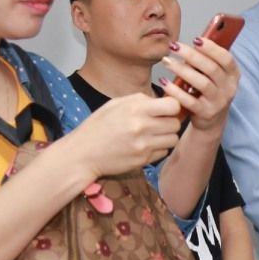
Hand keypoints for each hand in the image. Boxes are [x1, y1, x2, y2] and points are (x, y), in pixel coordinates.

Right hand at [67, 92, 182, 176]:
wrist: (82, 154)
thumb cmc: (97, 127)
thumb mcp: (114, 104)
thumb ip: (140, 100)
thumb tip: (162, 100)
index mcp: (135, 108)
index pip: (173, 105)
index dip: (172, 107)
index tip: (165, 109)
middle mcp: (142, 126)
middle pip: (175, 123)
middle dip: (169, 122)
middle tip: (158, 123)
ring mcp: (144, 145)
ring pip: (173, 139)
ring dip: (166, 136)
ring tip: (152, 135)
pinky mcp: (143, 160)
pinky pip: (164, 152)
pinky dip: (159, 149)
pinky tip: (145, 146)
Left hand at [161, 34, 239, 133]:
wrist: (211, 119)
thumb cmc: (210, 91)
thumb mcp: (215, 75)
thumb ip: (208, 60)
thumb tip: (194, 42)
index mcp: (233, 75)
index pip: (226, 59)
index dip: (212, 48)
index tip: (196, 39)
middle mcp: (229, 88)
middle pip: (212, 69)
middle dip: (192, 55)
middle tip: (174, 46)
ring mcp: (218, 102)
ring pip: (202, 83)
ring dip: (182, 70)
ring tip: (167, 61)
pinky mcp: (206, 113)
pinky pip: (190, 100)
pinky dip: (176, 91)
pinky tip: (164, 82)